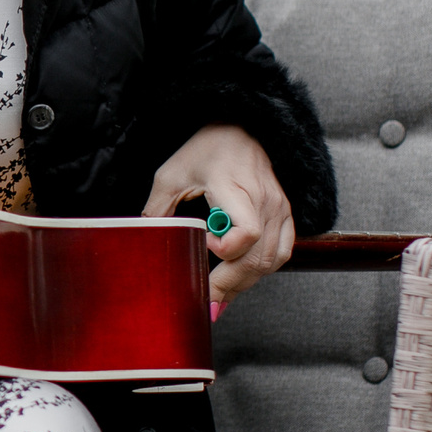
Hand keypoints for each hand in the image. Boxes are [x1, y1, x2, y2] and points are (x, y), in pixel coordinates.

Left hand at [141, 123, 295, 306]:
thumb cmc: (207, 148)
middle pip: (256, 257)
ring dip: (245, 283)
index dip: (224, 247)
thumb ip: (158, 208)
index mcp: (234, 187)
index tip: (202, 241)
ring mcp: (278, 208)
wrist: (243, 127)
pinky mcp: (285, 213)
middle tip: (208, 304)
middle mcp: (263, 200)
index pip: (246, 232)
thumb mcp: (171, 173)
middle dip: (230, 285)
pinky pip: (282, 252)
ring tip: (222, 298)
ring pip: (270, 260)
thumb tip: (146, 240)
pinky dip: (264, 270)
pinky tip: (244, 278)